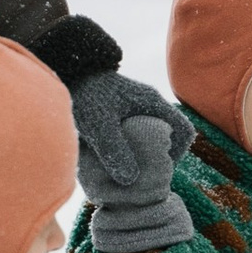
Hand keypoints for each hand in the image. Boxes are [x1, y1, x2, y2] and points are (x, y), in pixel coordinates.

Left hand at [73, 69, 194, 252]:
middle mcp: (149, 104)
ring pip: (152, 135)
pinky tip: (113, 158)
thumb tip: (131, 180)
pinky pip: (137, 132)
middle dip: (159, 158)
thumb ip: (114, 150)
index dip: (178, 153)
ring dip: (144, 154)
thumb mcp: (98, 125)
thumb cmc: (84, 94)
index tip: (160, 169)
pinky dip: (131, 147)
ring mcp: (137, 107)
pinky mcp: (122, 111)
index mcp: (153, 104)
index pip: (184, 130)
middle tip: (142, 175)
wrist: (66, 72)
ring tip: (126, 170)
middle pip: (170, 136)